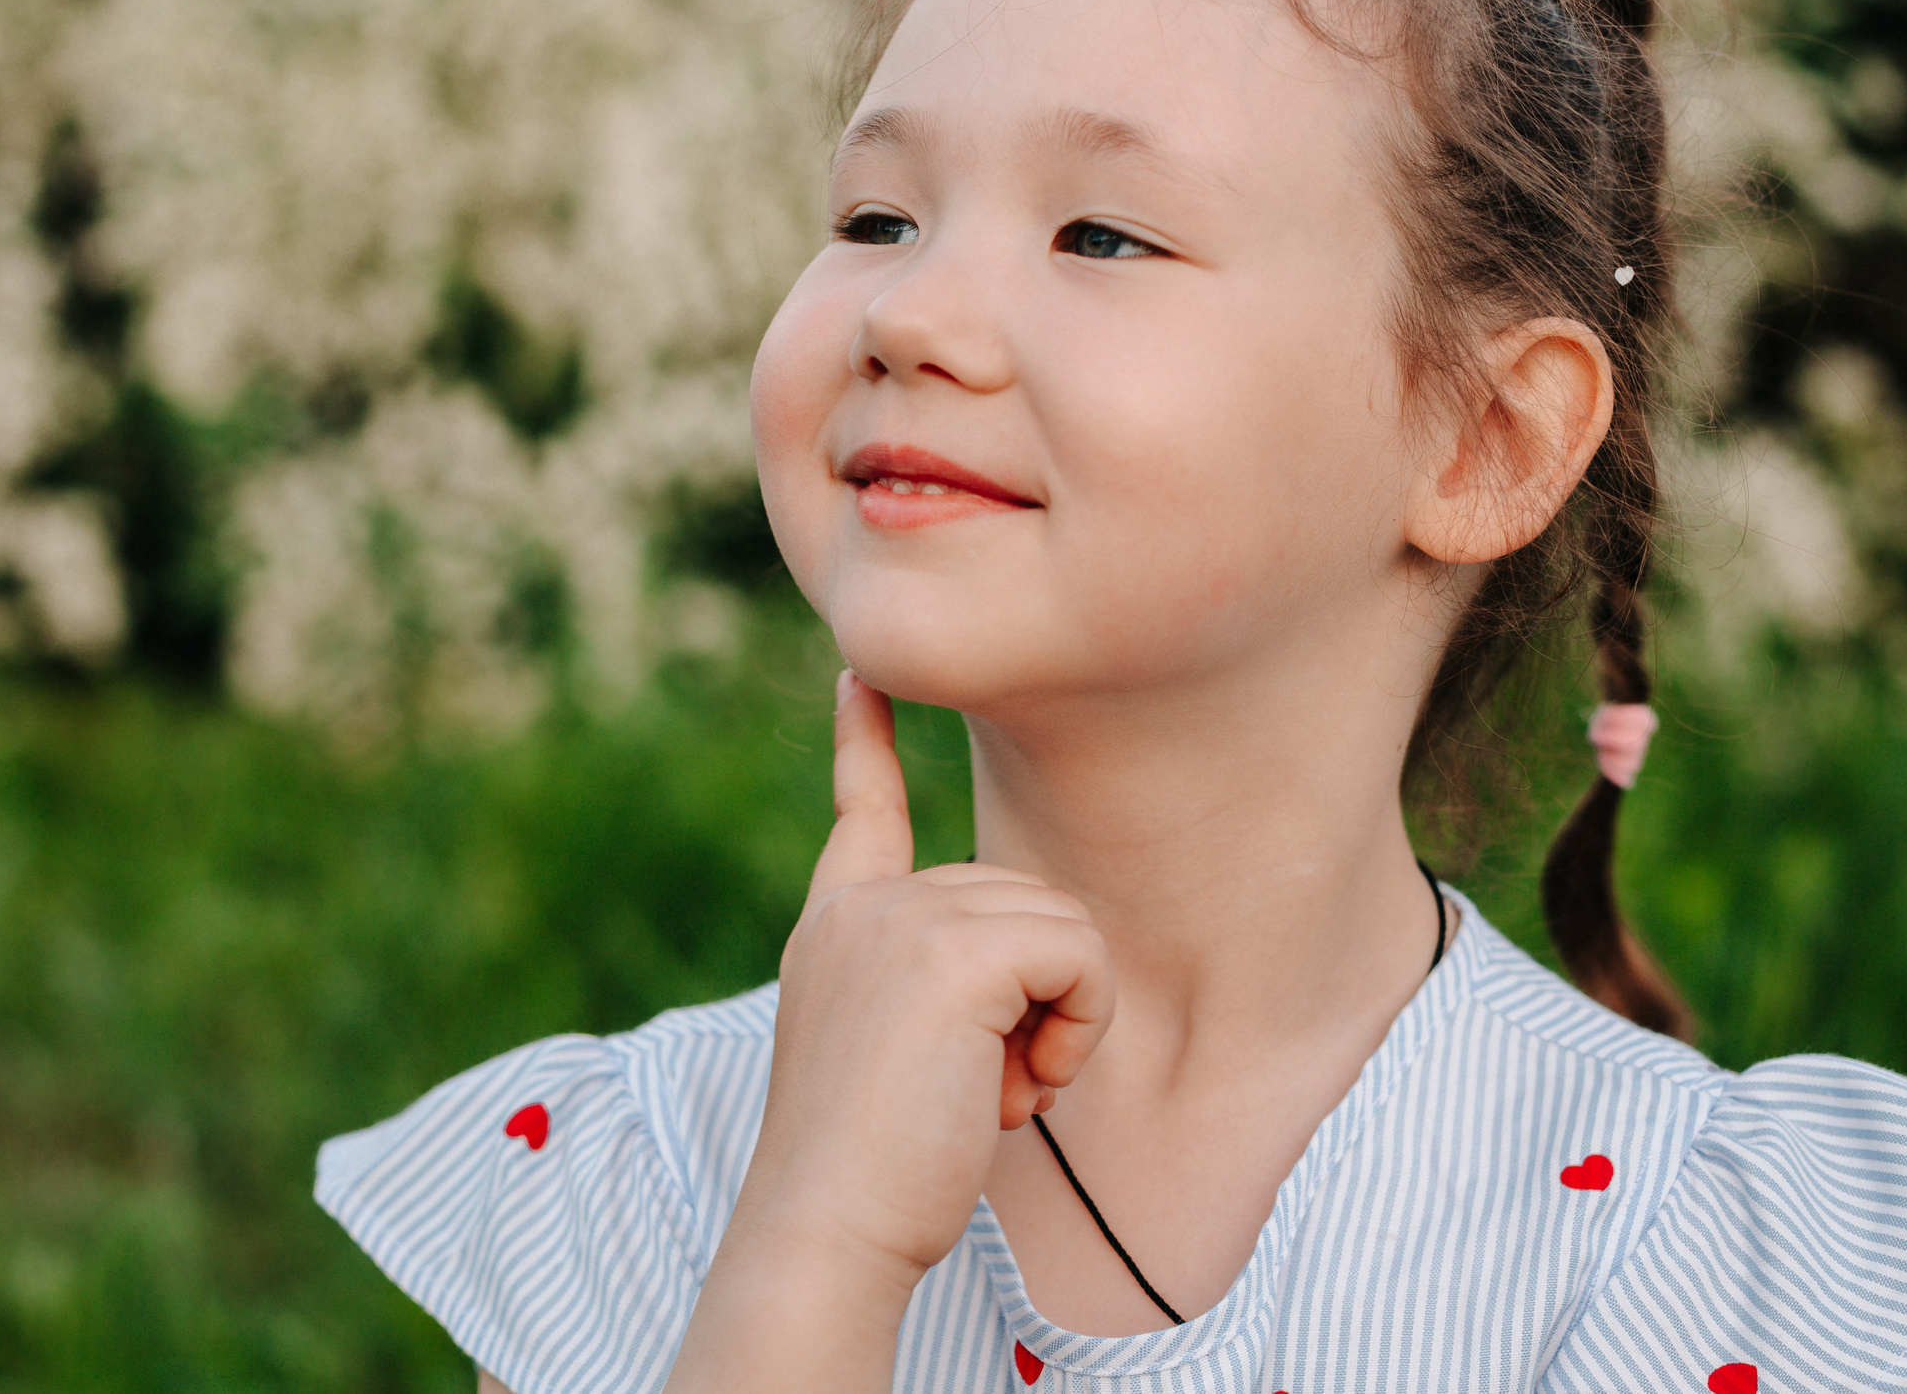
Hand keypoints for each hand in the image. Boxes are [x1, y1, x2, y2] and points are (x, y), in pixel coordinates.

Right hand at [755, 672, 1114, 1271]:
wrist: (827, 1233)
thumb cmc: (874, 1176)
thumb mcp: (892, 1053)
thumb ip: (938, 984)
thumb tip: (1037, 950)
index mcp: (838, 923)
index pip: (861, 808)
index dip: (865, 740)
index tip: (860, 674)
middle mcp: (864, 905)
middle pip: (1025, 897)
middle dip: (1034, 1001)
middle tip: (974, 1089)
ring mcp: (904, 919)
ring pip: (1063, 926)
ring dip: (1059, 1025)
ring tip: (986, 1095)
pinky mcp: (955, 953)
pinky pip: (1080, 957)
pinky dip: (1076, 1030)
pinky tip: (1013, 1090)